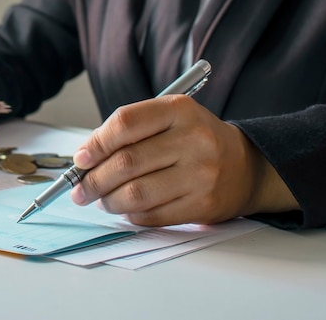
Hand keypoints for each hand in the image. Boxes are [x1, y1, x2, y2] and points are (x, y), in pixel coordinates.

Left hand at [70, 95, 299, 225]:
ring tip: (103, 199)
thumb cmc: (194, 140)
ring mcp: (201, 174)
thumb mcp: (169, 119)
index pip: (125, 123)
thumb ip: (129, 132)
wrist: (245, 166)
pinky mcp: (203, 205)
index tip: (80, 159)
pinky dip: (131, 215)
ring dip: (109, 200)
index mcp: (179, 110)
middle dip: (93, 180)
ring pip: (136, 194)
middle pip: (126, 162)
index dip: (96, 143)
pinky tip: (128, 208)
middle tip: (80, 189)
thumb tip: (84, 159)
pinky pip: (152, 215)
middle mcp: (193, 140)